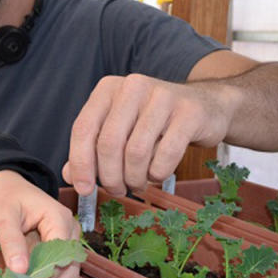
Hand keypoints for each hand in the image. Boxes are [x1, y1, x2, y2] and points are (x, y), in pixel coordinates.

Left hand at [0, 169, 80, 277]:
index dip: (43, 277)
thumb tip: (19, 271)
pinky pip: (62, 273)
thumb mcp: (4, 216)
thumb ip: (11, 242)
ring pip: (69, 275)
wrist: (10, 187)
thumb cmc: (7, 198)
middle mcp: (71, 231)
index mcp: (59, 219)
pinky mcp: (62, 250)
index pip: (59, 257)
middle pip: (70, 270)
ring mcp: (69, 242)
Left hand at [63, 74, 231, 196]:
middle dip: (109, 177)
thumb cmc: (154, 122)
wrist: (206, 106)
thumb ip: (92, 149)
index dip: (80, 163)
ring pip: (135, 152)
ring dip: (134, 178)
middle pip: (108, 144)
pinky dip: (158, 173)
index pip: (83, 128)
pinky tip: (157, 174)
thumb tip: (71, 176)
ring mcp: (162, 97)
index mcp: (108, 89)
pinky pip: (166, 155)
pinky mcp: (189, 112)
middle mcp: (132, 87)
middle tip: (116, 190)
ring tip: (137, 183)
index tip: (83, 188)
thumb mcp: (120, 129)